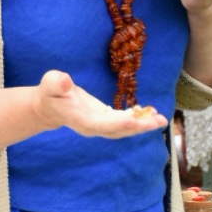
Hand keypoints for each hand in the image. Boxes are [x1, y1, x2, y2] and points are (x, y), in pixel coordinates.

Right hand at [33, 69, 167, 139]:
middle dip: (139, 127)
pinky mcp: (106, 121)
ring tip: (161, 118)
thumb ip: (56, 83)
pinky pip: (124, 123)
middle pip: (118, 131)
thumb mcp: (50, 84)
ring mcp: (101, 126)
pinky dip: (138, 118)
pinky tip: (150, 111)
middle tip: (159, 121)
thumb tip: (64, 81)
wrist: (50, 107)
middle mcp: (93, 127)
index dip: (118, 123)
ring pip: (124, 129)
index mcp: (81, 120)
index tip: (135, 119)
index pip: (102, 124)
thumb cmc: (50, 93)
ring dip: (143, 124)